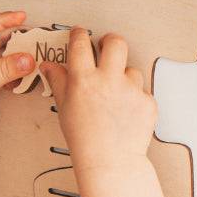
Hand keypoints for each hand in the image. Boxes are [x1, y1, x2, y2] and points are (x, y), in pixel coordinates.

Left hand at [0, 11, 34, 141]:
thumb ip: (6, 68)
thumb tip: (27, 58)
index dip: (4, 19)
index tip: (22, 17)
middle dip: (15, 39)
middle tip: (33, 38)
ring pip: (3, 54)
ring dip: (17, 56)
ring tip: (32, 56)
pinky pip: (6, 68)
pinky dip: (16, 70)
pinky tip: (24, 74)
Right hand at [41, 28, 156, 170]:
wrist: (110, 162)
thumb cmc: (85, 140)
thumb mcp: (64, 108)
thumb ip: (58, 81)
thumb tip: (49, 66)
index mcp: (84, 80)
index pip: (80, 44)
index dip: (79, 34)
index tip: (79, 34)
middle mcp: (109, 81)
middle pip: (115, 42)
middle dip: (109, 41)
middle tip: (105, 46)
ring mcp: (131, 90)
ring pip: (131, 69)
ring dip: (123, 77)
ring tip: (115, 95)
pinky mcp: (147, 101)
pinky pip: (142, 91)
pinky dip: (134, 98)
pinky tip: (125, 112)